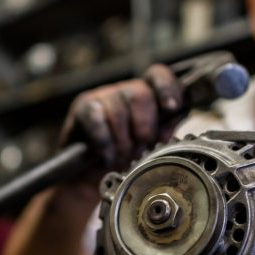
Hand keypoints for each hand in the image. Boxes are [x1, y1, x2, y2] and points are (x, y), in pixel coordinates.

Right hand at [60, 64, 183, 169]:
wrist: (89, 178)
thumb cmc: (122, 160)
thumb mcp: (148, 148)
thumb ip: (162, 133)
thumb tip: (170, 124)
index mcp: (147, 97)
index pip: (158, 76)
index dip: (167, 88)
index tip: (171, 107)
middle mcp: (125, 92)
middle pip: (140, 94)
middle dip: (144, 127)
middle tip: (140, 148)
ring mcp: (102, 96)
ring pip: (119, 111)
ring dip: (123, 142)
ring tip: (121, 158)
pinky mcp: (83, 107)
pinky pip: (97, 120)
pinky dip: (105, 143)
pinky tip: (107, 156)